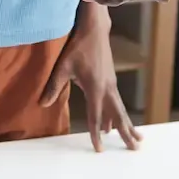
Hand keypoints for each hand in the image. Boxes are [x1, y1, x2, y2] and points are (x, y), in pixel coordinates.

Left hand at [40, 5, 141, 151]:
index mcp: (95, 87)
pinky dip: (118, 115)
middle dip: (126, 133)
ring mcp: (111, 84)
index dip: (96, 134)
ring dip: (126, 125)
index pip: (96, 116)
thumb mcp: (62, 67)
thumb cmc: (78, 47)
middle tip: (134, 149)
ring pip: (120, 109)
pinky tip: (112, 124)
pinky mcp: (110, 81)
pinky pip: (116, 102)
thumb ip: (53, 87)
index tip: (99, 148)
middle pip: (118, 116)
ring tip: (134, 140)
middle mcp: (107, 88)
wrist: (94, 29)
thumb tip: (43, 104)